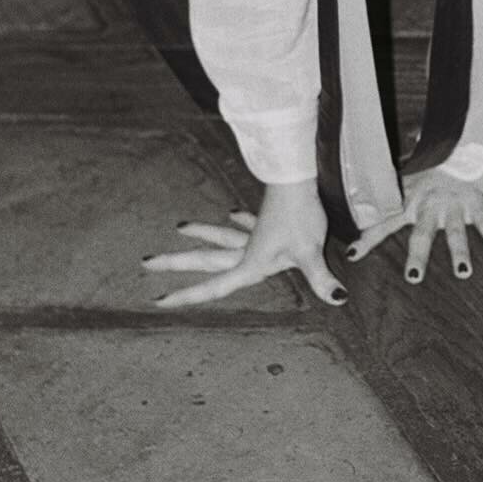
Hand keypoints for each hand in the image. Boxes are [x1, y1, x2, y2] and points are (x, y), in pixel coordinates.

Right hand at [143, 181, 345, 307]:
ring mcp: (256, 234)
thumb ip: (320, 278)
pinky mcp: (267, 220)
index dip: (186, 296)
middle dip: (176, 264)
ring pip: (221, 238)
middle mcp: (247, 250)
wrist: (298, 181)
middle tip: (146, 261)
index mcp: (251, 264)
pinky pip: (248, 224)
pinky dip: (239, 221)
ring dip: (202, 235)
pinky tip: (231, 213)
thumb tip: (336, 299)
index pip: (213, 286)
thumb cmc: (300, 217)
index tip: (158, 300)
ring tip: (180, 227)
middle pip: (206, 259)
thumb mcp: (308, 252)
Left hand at [347, 163, 482, 283]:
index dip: (368, 238)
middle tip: (414, 278)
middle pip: (423, 234)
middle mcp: (431, 207)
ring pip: (456, 232)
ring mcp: (455, 206)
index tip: (352, 255)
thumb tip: (360, 206)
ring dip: (460, 253)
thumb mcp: (407, 181)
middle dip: (418, 256)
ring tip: (463, 273)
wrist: (461, 146)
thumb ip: (390, 198)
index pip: (385, 222)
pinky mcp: (477, 204)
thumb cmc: (431, 169)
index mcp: (411, 203)